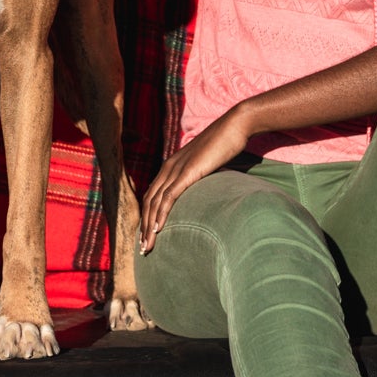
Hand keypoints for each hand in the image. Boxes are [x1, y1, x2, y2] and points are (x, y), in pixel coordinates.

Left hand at [140, 105, 251, 253]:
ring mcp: (176, 170)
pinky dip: (162, 214)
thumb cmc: (223, 147)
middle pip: (149, 203)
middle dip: (144, 228)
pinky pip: (170, 197)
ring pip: (156, 203)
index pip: (152, 196)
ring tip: (148, 247)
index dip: (147, 217)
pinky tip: (159, 229)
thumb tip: (202, 194)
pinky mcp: (187, 172)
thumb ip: (198, 179)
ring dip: (150, 226)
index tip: (146, 236)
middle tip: (143, 249)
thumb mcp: (206, 166)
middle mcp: (168, 168)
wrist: (233, 128)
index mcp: (170, 167)